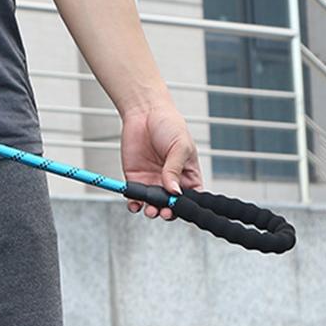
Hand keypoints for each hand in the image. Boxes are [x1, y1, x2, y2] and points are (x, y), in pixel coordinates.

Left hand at [121, 101, 202, 218]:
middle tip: (165, 211)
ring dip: (152, 211)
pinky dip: (134, 205)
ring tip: (152, 210)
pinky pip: (135, 198)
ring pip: (153, 205)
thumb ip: (175, 170)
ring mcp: (152, 182)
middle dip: (169, 212)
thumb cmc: (169, 126)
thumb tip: (174, 192)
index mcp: (188, 175)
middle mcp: (170, 182)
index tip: (183, 207)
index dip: (188, 205)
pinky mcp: (135, 181)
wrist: (144, 114)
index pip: (191, 197)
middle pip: (171, 205)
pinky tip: (135, 205)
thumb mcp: (180, 146)